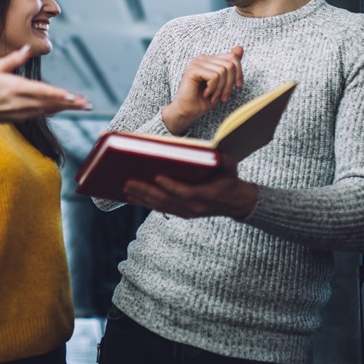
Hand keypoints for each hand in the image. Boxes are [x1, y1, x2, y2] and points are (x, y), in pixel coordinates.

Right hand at [0, 46, 91, 162]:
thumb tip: (27, 48)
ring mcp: (22, 112)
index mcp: (15, 88)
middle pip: (50, 102)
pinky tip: (65, 107)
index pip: (40, 91)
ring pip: (49, 109)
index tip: (71, 96)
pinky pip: (43, 113)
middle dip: (69, 103)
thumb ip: (13, 59)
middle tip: (87, 103)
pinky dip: (55, 109)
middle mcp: (21, 102)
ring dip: (66, 107)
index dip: (57, 94)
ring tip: (82, 105)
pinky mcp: (22, 117)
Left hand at [122, 156, 257, 220]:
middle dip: (147, 192)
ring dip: (143, 198)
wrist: (237, 202)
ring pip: (162, 206)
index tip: (157, 177)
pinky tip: (135, 197)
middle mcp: (195, 207)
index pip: (186, 193)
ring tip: (127, 189)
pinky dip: (148, 203)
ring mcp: (188, 212)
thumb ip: (223, 159)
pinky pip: (163, 209)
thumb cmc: (230, 180)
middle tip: (129, 183)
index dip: (171, 187)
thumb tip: (213, 150)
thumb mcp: (231, 167)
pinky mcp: (183, 213)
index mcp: (206, 195)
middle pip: (167, 201)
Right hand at [162, 45, 243, 134]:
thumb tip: (240, 47)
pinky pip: (214, 76)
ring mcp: (197, 62)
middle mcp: (203, 58)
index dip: (239, 74)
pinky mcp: (193, 69)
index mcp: (210, 60)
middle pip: (230, 65)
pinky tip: (205, 93)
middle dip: (229, 84)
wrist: (188, 112)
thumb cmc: (204, 100)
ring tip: (213, 96)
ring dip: (220, 88)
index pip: (233, 58)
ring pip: (223, 71)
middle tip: (222, 97)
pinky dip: (213, 88)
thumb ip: (231, 67)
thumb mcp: (223, 84)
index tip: (238, 87)